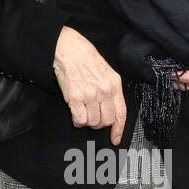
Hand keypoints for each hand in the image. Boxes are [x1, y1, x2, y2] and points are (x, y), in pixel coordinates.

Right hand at [53, 26, 126, 143]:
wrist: (68, 48)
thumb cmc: (85, 57)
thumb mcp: (106, 70)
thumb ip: (110, 89)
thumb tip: (110, 108)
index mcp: (115, 84)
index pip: (121, 112)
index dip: (119, 129)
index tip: (115, 139)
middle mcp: (105, 91)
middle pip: (106, 120)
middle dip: (99, 123)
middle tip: (92, 117)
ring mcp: (90, 95)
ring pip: (92, 122)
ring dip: (87, 121)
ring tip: (82, 111)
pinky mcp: (75, 97)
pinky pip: (79, 119)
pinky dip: (77, 120)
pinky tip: (75, 112)